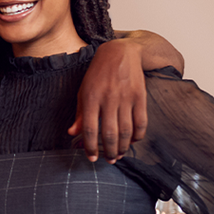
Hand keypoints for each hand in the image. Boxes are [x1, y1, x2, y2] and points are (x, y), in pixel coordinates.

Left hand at [68, 39, 147, 162]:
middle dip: (108, 151)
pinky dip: (138, 135)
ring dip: (123, 147)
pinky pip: (141, 122)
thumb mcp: (83, 91)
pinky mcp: (140, 97)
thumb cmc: (98, 73)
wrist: (120, 52)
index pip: (90, 129)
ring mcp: (126, 98)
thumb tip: (72, 133)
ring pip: (126, 131)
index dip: (90, 147)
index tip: (91, 158)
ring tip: (119, 155)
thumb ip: (80, 114)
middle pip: (110, 133)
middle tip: (108, 160)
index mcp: (91, 98)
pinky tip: (132, 141)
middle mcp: (109, 99)